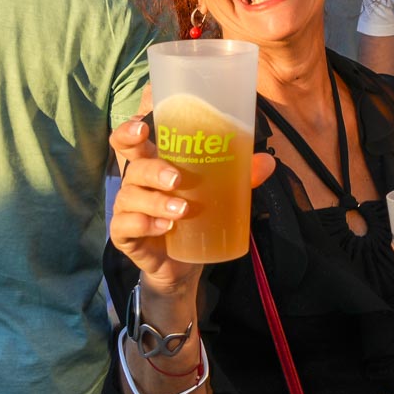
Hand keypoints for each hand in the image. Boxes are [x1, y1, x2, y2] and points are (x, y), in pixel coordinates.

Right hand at [107, 118, 275, 296]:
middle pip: (135, 169)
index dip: (128, 132)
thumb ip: (239, 177)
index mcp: (152, 166)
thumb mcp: (216, 195)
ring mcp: (127, 210)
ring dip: (156, 202)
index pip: (130, 143)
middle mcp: (136, 184)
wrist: (182, 265)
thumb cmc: (193, 218)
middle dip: (154, 171)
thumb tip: (268, 161)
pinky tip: (164, 228)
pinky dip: (144, 225)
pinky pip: (125, 226)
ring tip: (182, 210)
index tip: (142, 128)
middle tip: (178, 180)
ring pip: (130, 197)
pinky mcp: (125, 235)